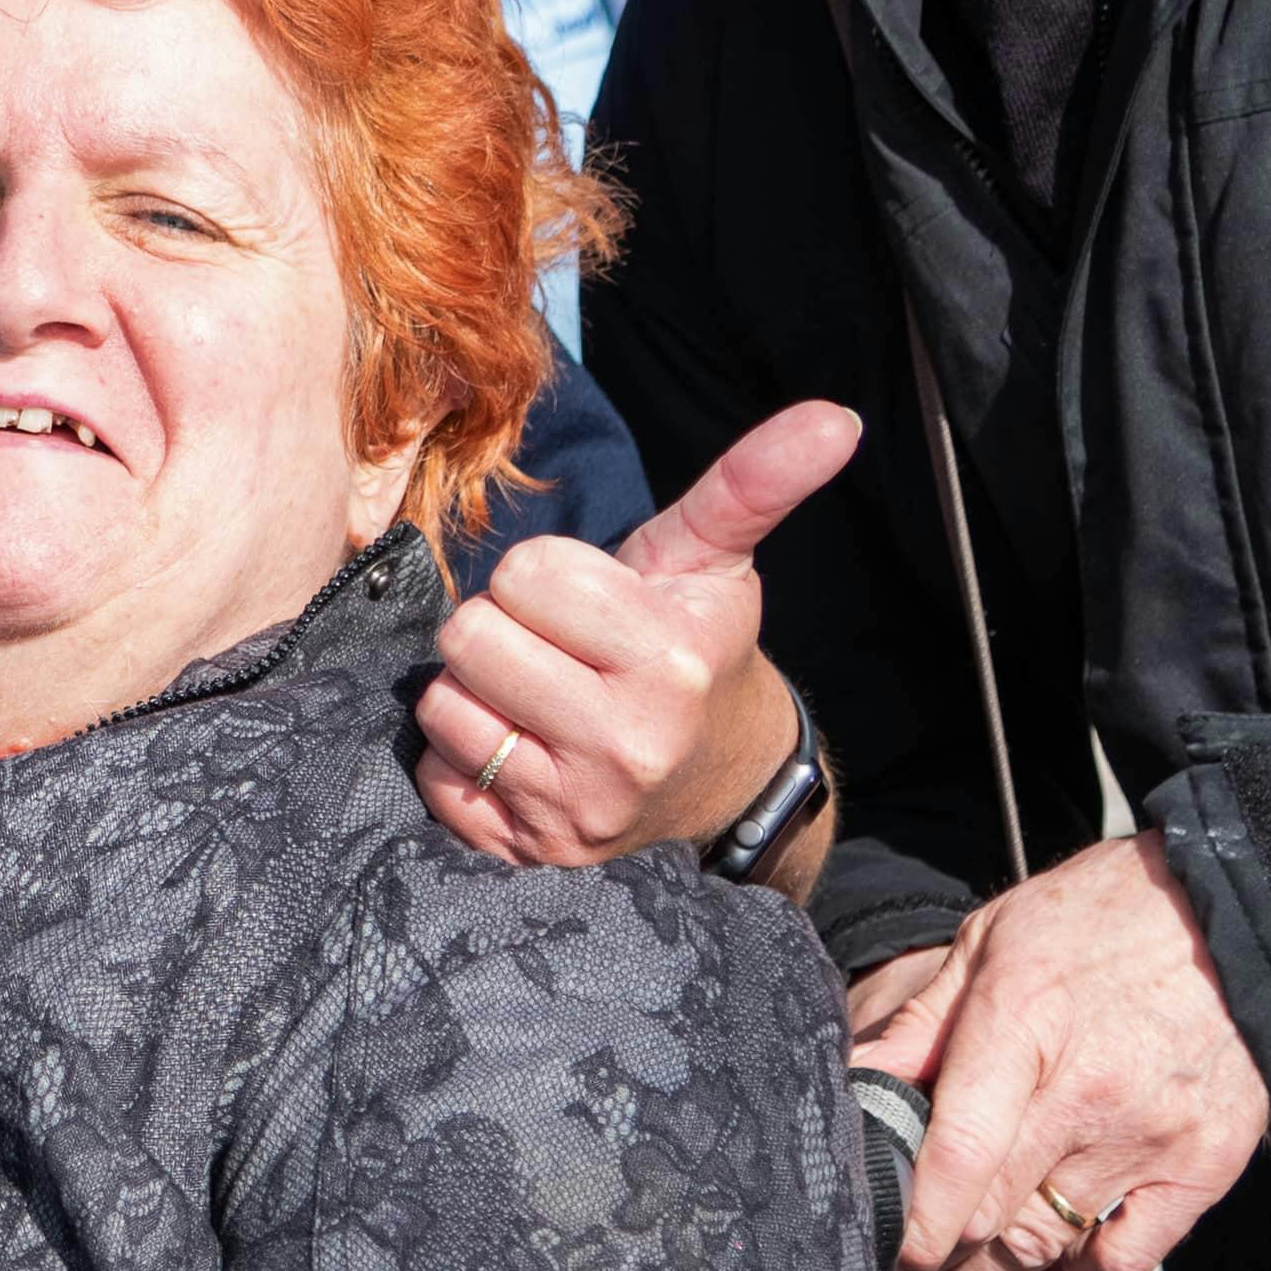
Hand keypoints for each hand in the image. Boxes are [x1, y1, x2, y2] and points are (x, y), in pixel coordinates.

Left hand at [418, 400, 858, 870]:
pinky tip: (521, 752)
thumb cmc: (698, 648)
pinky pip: (436, 777)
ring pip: (443, 706)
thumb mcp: (717, 561)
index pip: (524, 571)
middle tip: (557, 648)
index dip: (548, 575)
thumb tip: (835, 416)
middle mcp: (627, 746)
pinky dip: (462, 761)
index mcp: (670, 660)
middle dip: (502, 627)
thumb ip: (755, 481)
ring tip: (538, 696)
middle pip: (469, 636)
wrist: (717, 780)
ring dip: (477, 693)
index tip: (590, 603)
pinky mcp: (530, 854)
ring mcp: (576, 811)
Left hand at [851, 834, 1268, 1270]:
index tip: (885, 1262)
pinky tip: (1063, 1250)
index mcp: (1019, 1023)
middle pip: (995, 1223)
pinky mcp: (1206, 1163)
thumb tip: (857, 1086)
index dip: (912, 1229)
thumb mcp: (991, 941)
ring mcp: (1151, 1134)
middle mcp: (1085, 1091)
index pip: (956, 1158)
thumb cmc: (1100, 919)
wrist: (1235, 915)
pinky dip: (1088, 1269)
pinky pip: (1131, 1256)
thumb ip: (923, 1024)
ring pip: (1054, 1248)